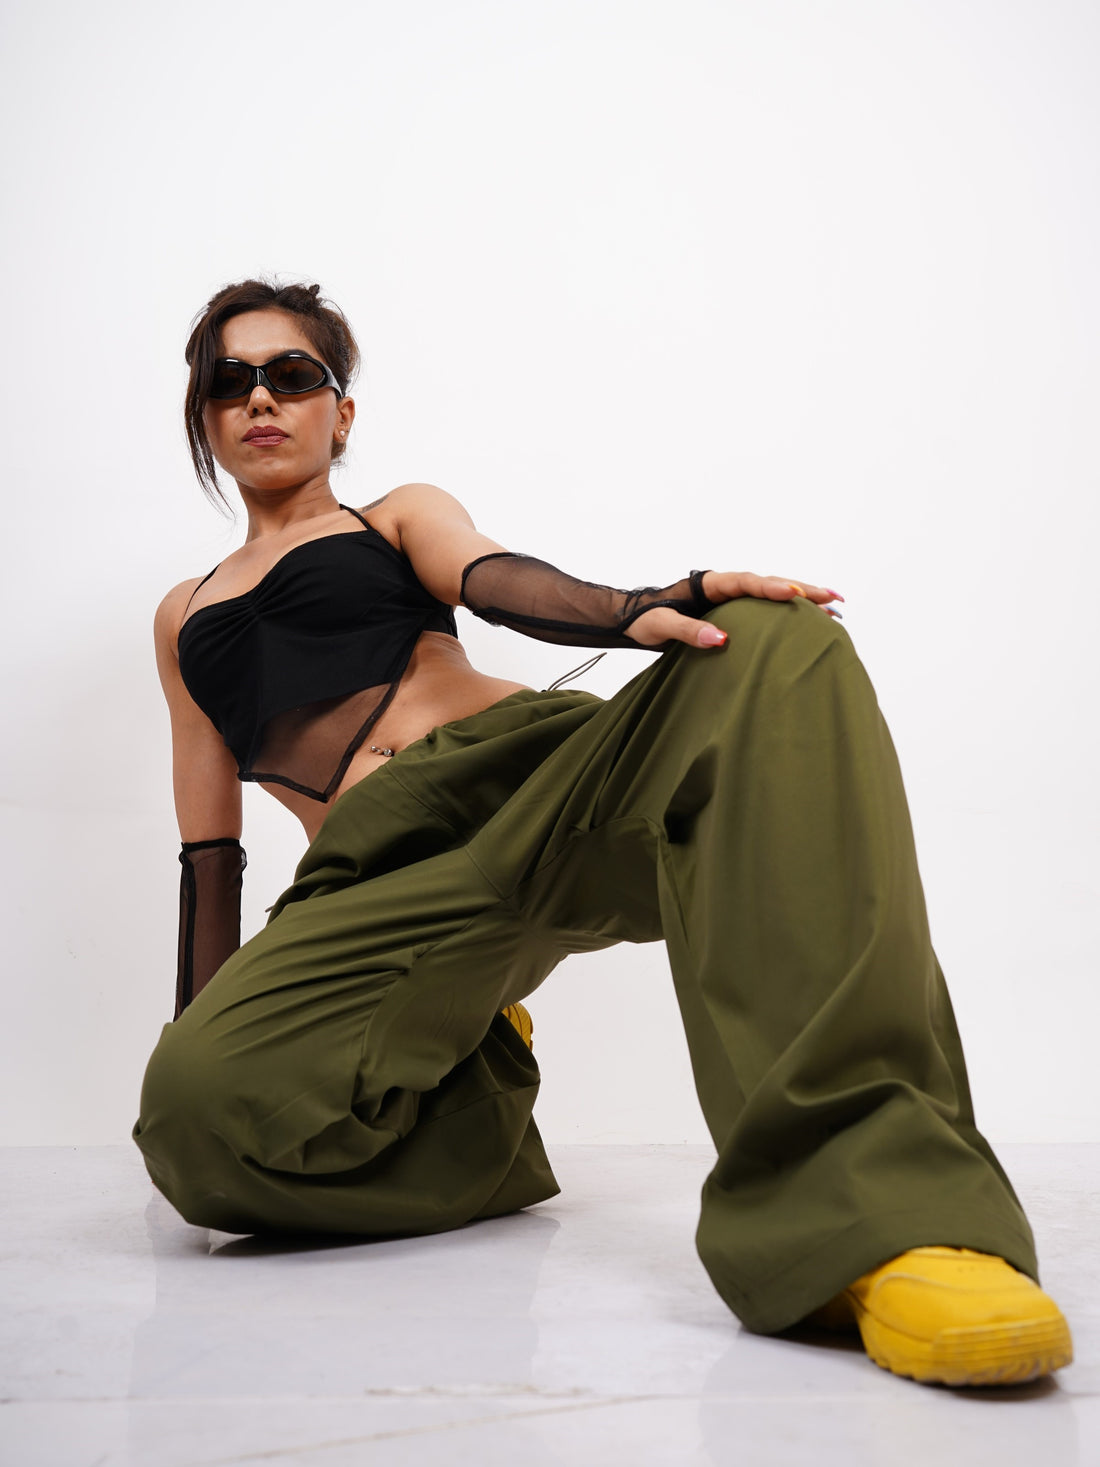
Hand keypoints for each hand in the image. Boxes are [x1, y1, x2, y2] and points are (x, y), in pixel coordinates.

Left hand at [625, 572, 843, 649]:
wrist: (634, 620)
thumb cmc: (645, 621)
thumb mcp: (661, 626)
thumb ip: (688, 631)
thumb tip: (722, 639)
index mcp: (709, 584)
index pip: (745, 582)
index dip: (770, 587)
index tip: (793, 594)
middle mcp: (725, 587)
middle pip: (769, 583)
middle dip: (803, 590)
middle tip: (834, 598)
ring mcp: (732, 599)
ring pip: (773, 595)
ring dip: (804, 600)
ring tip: (837, 608)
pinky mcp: (735, 613)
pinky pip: (767, 610)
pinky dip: (790, 614)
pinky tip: (813, 622)